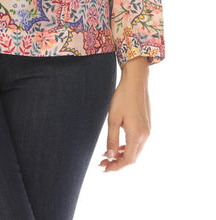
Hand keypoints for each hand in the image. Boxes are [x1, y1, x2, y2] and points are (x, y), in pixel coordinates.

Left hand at [100, 56, 150, 171]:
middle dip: (118, 162)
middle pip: (133, 157)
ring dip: (122, 155)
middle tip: (103, 162)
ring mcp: (148, 131)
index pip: (128, 160)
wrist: (136, 81)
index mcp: (137, 135)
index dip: (116, 166)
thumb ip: (112, 139)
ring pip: (136, 151)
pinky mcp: (147, 126)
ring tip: (108, 155)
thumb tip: (110, 156)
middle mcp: (145, 135)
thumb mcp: (113, 118)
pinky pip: (138, 142)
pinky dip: (128, 147)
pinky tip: (118, 145)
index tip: (104, 168)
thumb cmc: (123, 97)